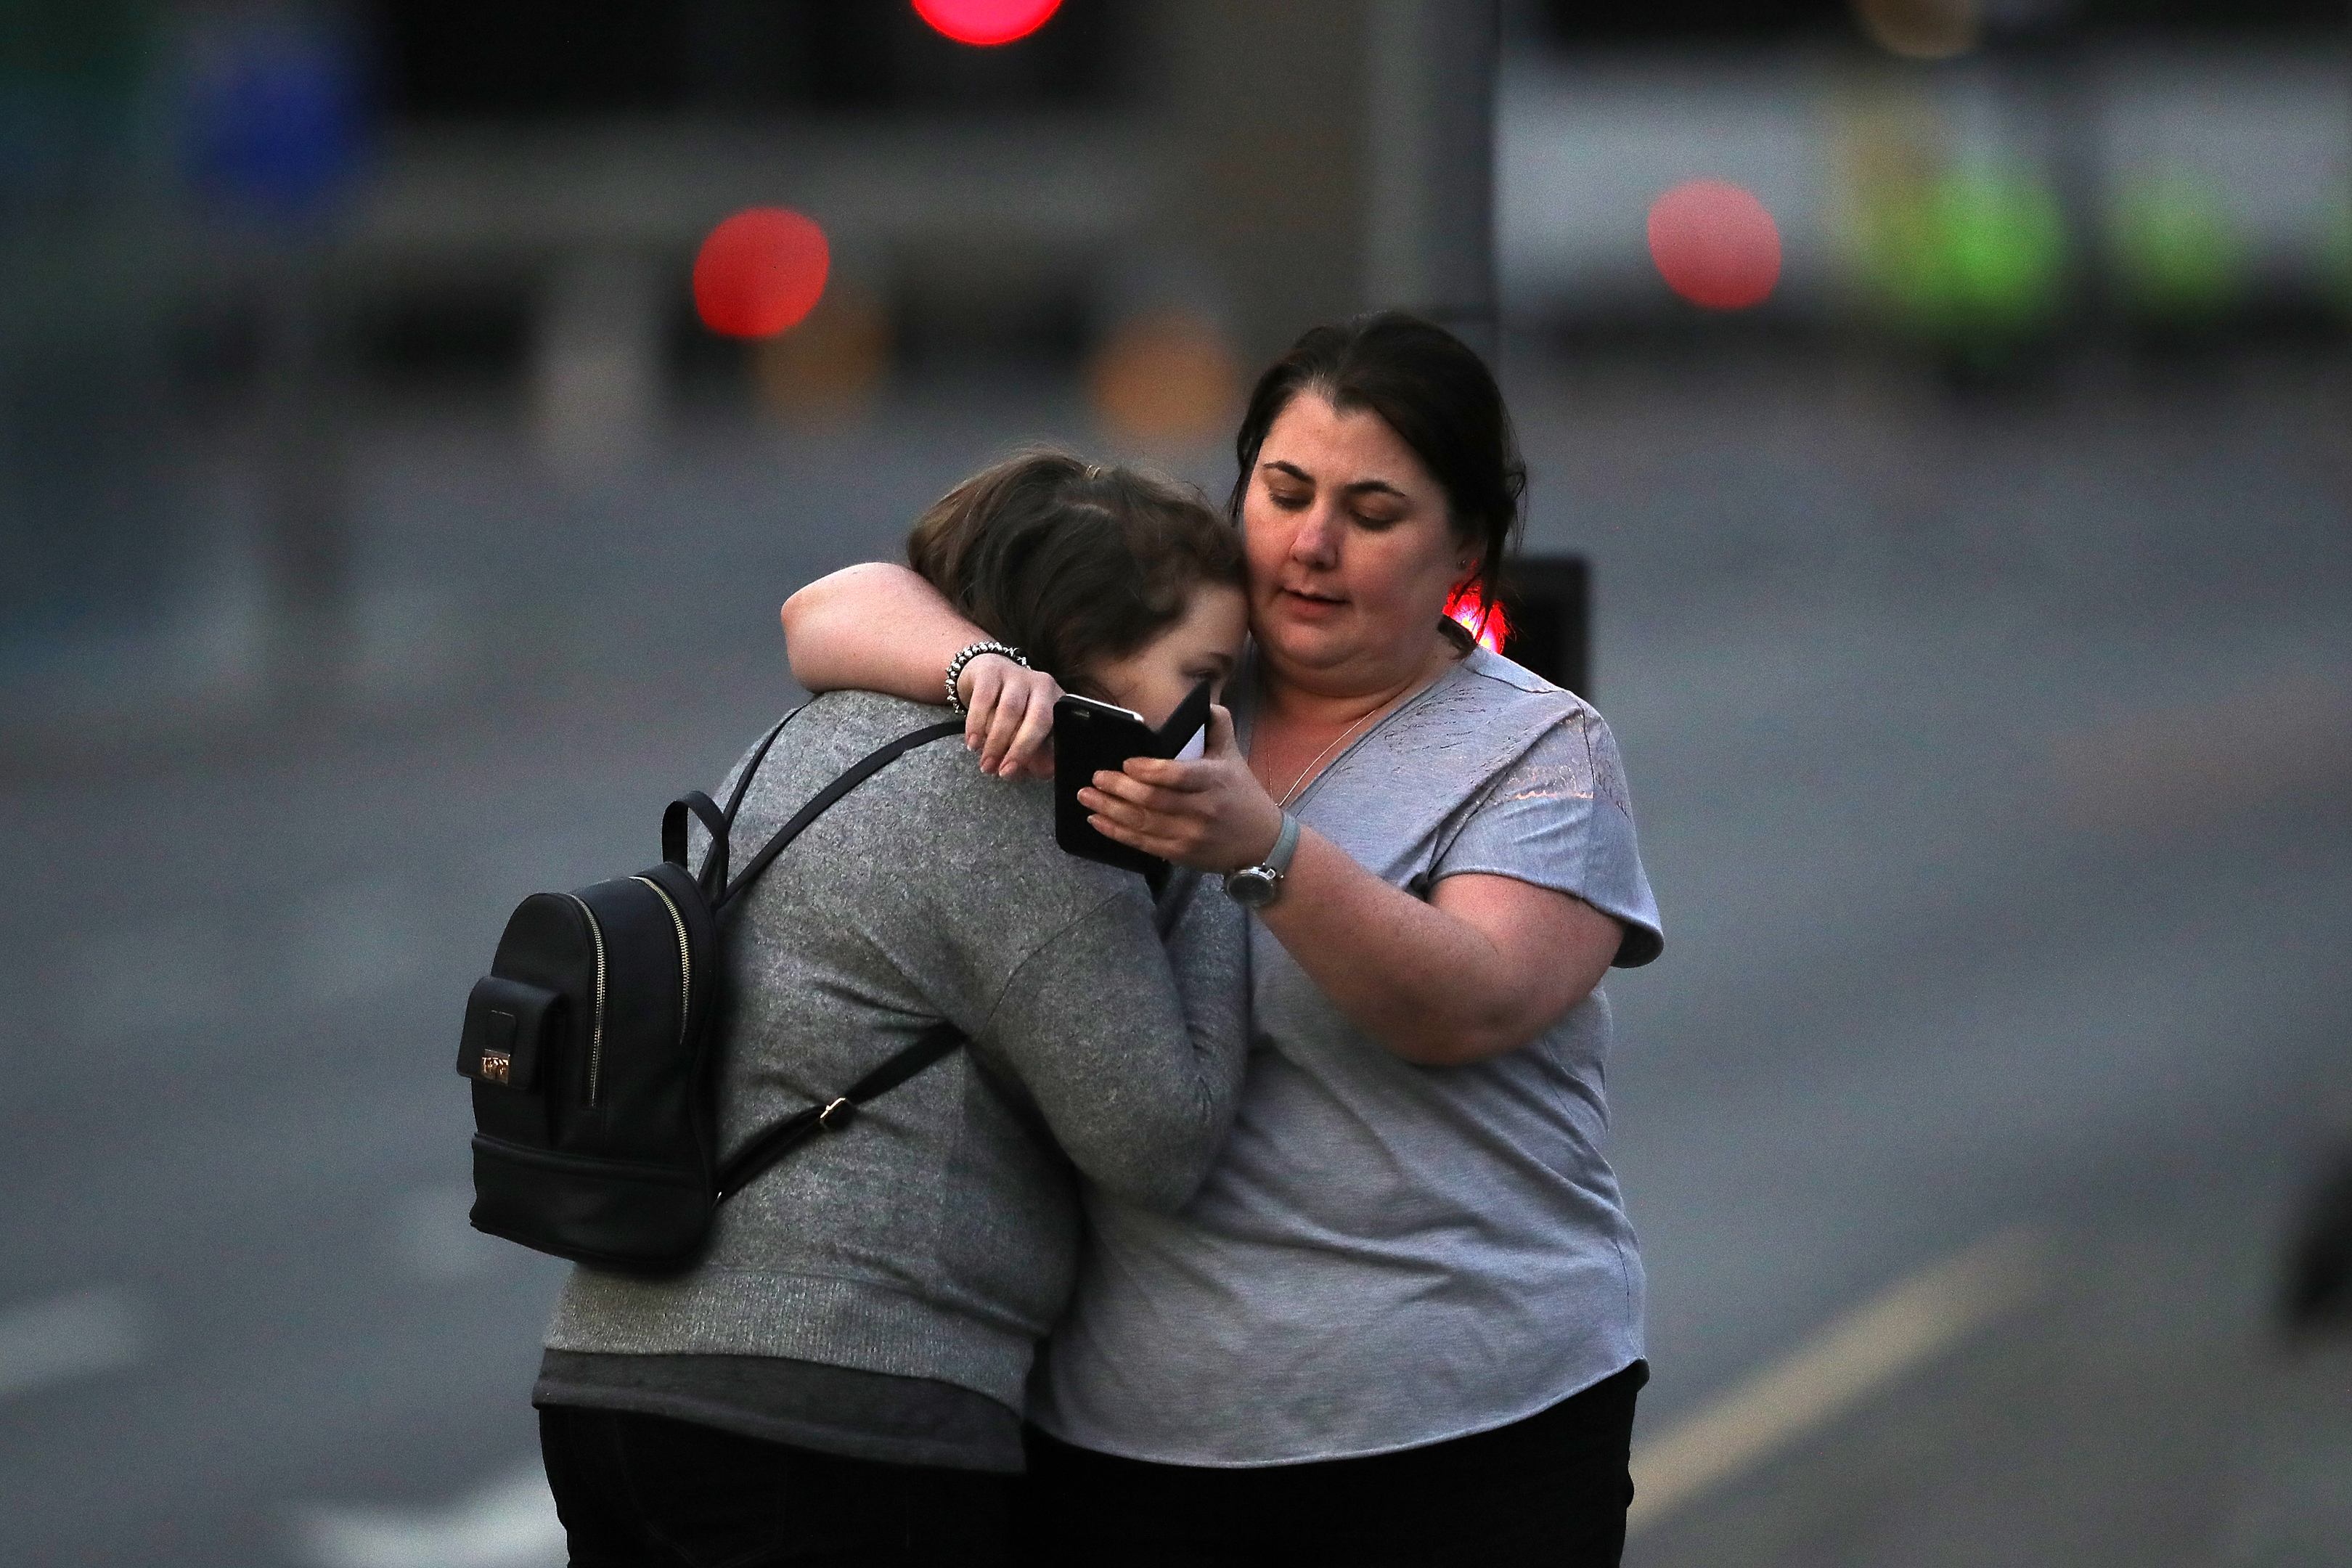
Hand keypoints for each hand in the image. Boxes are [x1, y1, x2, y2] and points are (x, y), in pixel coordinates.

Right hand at [957, 653, 1061, 778]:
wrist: (983, 673)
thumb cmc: (1009, 710)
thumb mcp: (1025, 732)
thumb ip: (1036, 754)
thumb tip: (1045, 772)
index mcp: (1058, 702)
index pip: (1058, 730)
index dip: (1043, 755)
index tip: (1025, 773)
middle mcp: (1042, 685)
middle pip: (1038, 718)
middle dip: (1021, 749)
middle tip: (1003, 772)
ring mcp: (1017, 675)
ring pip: (1010, 710)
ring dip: (996, 742)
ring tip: (986, 764)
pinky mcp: (991, 671)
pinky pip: (984, 699)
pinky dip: (976, 724)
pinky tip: (972, 742)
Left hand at [1077, 706, 1285, 872]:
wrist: (1262, 842)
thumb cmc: (1242, 793)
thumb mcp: (1233, 754)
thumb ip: (1218, 724)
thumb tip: (1201, 701)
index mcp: (1214, 780)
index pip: (1178, 776)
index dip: (1149, 770)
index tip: (1126, 763)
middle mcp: (1202, 809)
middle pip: (1153, 800)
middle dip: (1119, 788)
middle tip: (1096, 777)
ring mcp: (1190, 835)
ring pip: (1142, 823)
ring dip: (1109, 809)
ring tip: (1087, 796)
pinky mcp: (1180, 854)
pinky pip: (1142, 843)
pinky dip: (1116, 832)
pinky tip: (1097, 820)